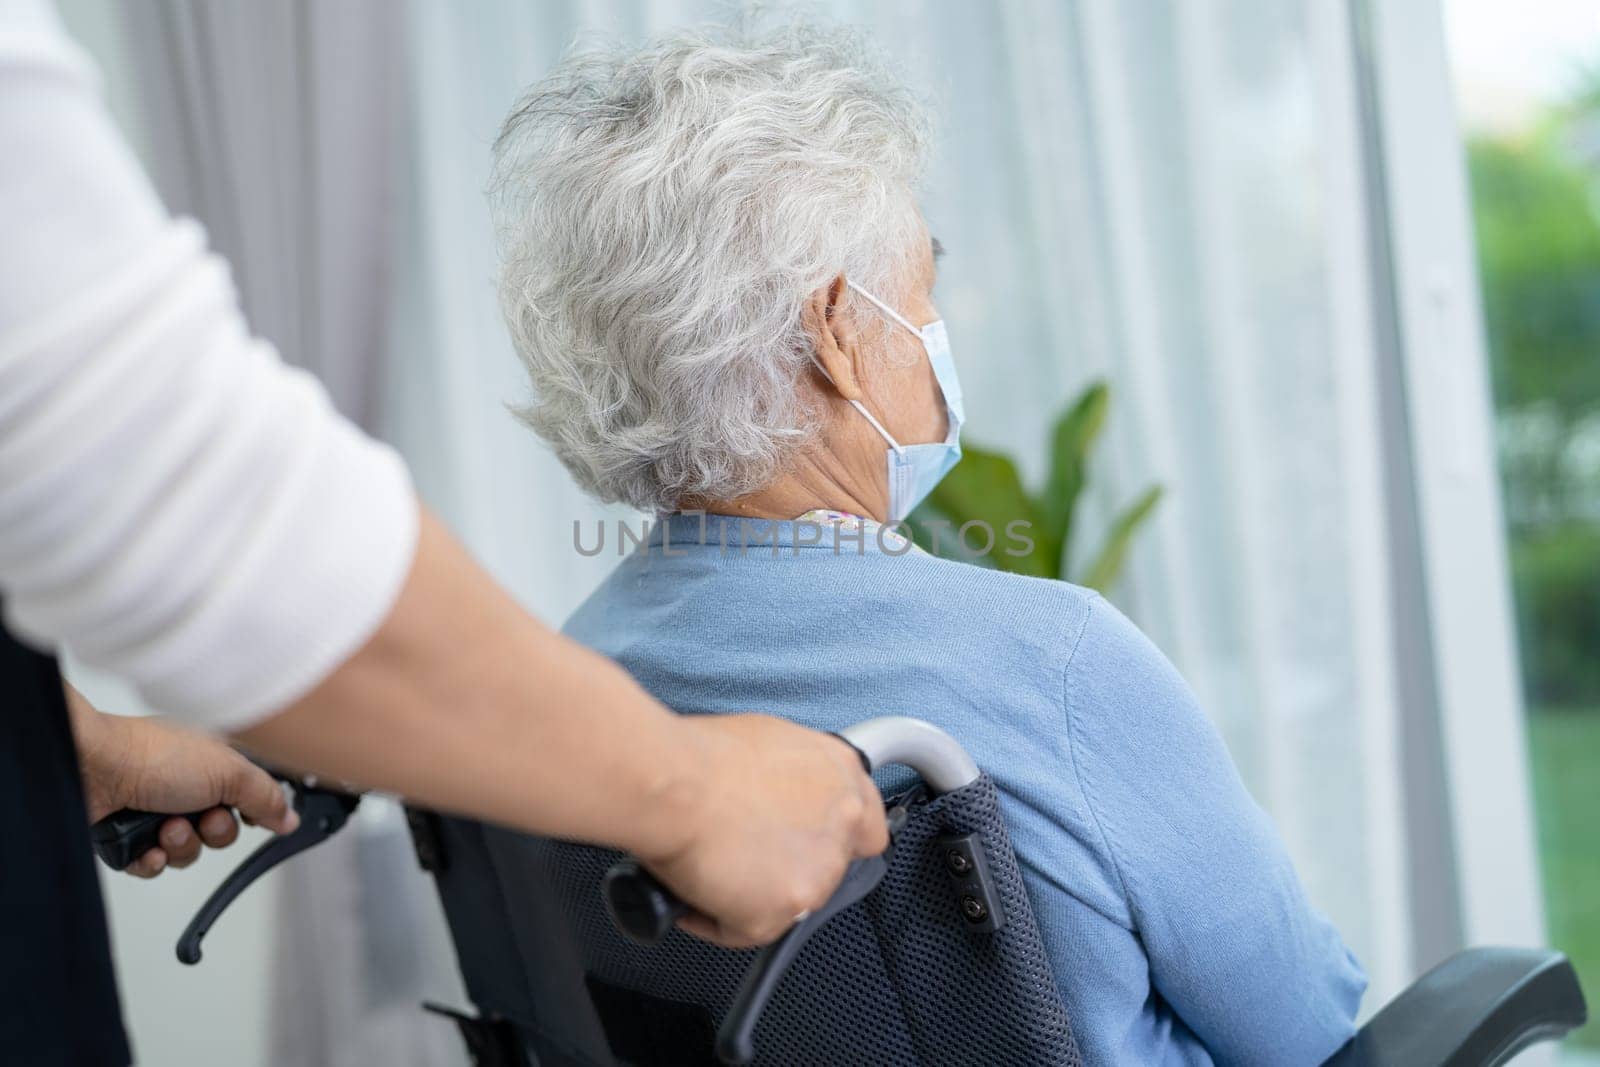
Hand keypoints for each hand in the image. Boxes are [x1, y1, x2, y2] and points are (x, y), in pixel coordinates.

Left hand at [65, 684, 298, 876]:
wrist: (92, 767)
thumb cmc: (155, 755)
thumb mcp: (230, 771)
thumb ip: (266, 797)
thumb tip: (289, 818)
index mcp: (213, 765)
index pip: (248, 797)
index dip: (252, 813)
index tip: (252, 818)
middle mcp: (185, 787)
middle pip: (220, 831)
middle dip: (214, 831)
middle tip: (201, 816)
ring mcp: (154, 812)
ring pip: (187, 851)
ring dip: (181, 844)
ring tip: (165, 826)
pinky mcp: (127, 836)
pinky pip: (153, 866)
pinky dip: (152, 860)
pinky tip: (147, 846)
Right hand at [633, 714, 886, 947]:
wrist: (674, 786)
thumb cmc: (700, 756)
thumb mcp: (768, 741)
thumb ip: (793, 775)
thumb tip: (773, 795)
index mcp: (841, 773)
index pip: (868, 823)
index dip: (835, 837)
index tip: (805, 838)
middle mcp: (842, 823)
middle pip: (830, 868)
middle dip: (791, 867)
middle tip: (746, 853)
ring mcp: (818, 873)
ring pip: (788, 903)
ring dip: (754, 894)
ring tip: (709, 865)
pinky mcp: (783, 913)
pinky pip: (743, 929)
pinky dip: (715, 918)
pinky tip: (692, 887)